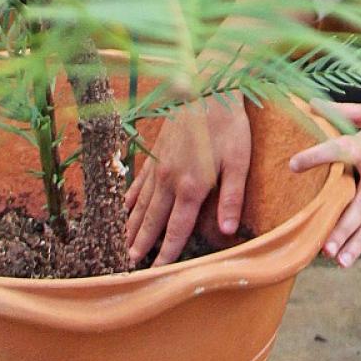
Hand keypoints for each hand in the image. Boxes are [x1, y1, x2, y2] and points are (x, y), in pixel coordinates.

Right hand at [125, 94, 250, 267]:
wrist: (207, 87)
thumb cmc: (228, 124)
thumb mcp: (239, 161)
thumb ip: (232, 198)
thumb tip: (228, 231)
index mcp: (191, 187)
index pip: (176, 229)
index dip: (166, 253)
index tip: (156, 273)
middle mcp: (169, 180)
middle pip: (152, 221)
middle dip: (141, 245)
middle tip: (127, 266)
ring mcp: (158, 165)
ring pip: (140, 204)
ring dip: (131, 226)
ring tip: (121, 245)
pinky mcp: (155, 152)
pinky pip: (138, 182)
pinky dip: (129, 199)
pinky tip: (121, 209)